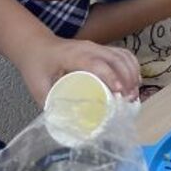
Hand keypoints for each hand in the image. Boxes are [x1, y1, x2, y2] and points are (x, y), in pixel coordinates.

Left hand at [20, 37, 140, 103]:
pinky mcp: (102, 49)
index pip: (96, 63)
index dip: (110, 76)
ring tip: (134, 94)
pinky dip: (132, 66)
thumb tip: (63, 124)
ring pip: (122, 55)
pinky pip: (123, 54)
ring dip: (132, 73)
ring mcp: (97, 47)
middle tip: (130, 99)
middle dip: (127, 78)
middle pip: (115, 58)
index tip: (119, 92)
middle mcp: (88, 48)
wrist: (36, 45)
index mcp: (72, 56)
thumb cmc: (36, 65)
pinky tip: (134, 81)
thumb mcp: (37, 86)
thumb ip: (49, 104)